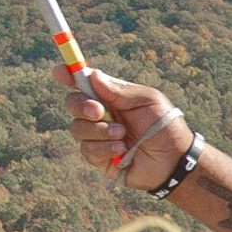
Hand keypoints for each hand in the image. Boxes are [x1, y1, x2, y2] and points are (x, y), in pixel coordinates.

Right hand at [66, 69, 192, 187]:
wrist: (173, 159)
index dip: (68, 76)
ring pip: (77, 128)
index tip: (58, 72)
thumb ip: (118, 91)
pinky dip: (104, 148)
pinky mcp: (99, 158)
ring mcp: (98, 136)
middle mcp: (101, 115)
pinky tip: (121, 150)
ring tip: (123, 135)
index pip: (83, 83)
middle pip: (72, 104)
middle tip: (98, 111)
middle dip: (81, 106)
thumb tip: (92, 75)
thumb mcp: (146, 101)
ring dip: (99, 130)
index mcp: (111, 97)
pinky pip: (87, 150)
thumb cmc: (165, 126)